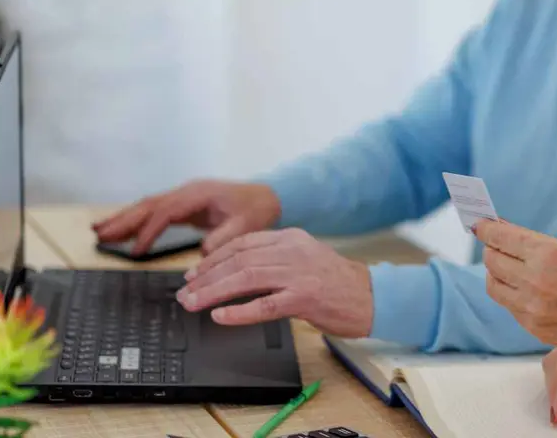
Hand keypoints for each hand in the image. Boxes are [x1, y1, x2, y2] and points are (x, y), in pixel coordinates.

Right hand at [92, 179, 280, 255]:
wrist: (269, 196)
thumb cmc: (257, 210)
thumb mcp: (246, 226)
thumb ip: (225, 238)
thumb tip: (204, 251)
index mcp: (199, 194)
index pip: (166, 212)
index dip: (149, 231)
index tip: (136, 251)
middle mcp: (187, 192)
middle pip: (149, 204)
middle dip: (124, 219)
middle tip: (98, 234)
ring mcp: (184, 197)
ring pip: (148, 206)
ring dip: (124, 218)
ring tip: (99, 231)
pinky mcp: (184, 205)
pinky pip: (155, 212)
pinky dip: (137, 220)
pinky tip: (122, 230)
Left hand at [176, 228, 373, 336]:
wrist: (372, 296)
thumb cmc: (337, 283)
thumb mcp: (305, 259)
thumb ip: (275, 260)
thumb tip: (235, 271)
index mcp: (291, 238)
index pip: (242, 243)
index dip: (212, 258)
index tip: (193, 272)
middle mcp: (293, 251)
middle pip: (238, 259)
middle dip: (206, 277)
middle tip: (184, 292)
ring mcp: (299, 273)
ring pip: (246, 278)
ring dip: (213, 292)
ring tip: (192, 304)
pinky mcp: (305, 298)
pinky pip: (265, 305)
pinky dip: (238, 311)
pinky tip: (220, 316)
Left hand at [472, 220, 556, 365]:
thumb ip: (545, 248)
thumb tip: (514, 236)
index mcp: (550, 255)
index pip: (501, 236)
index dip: (487, 227)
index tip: (480, 221)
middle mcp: (534, 281)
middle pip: (492, 259)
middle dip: (492, 247)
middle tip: (497, 241)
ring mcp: (531, 308)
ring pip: (494, 284)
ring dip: (496, 271)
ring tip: (507, 264)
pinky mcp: (533, 328)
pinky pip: (508, 304)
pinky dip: (508, 292)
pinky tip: (521, 286)